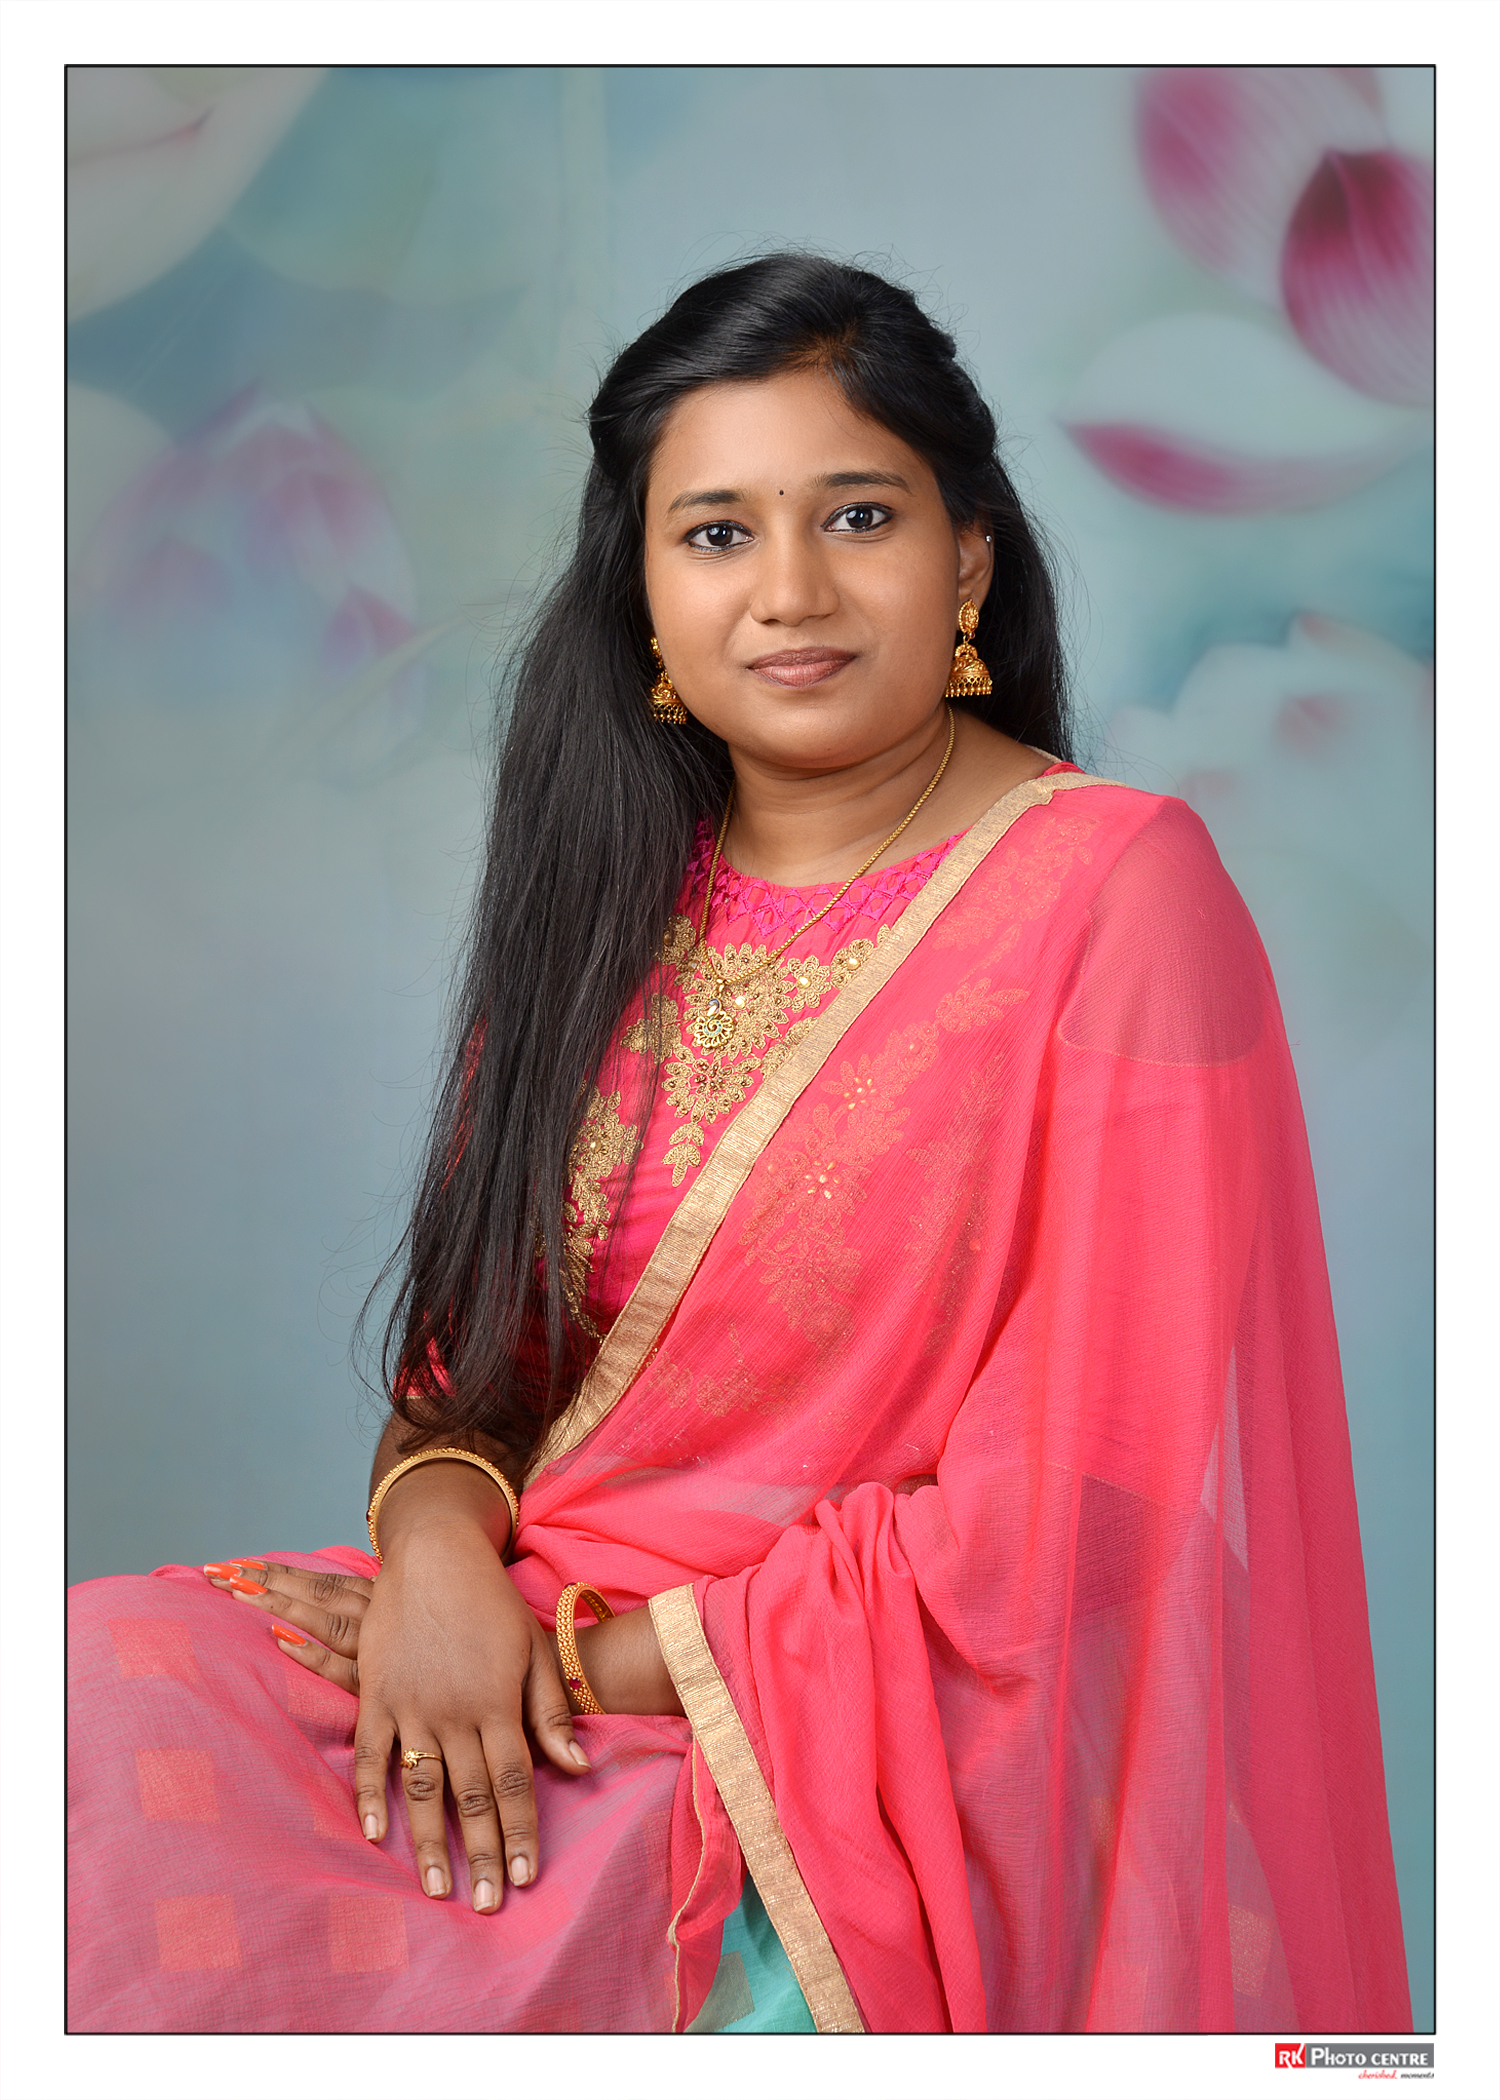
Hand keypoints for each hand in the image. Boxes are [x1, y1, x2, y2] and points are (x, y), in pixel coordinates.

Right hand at [203, 1521, 586, 1912]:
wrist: (433, 1553)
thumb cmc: (490, 1600)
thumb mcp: (533, 1648)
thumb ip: (551, 1710)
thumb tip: (578, 1767)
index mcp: (499, 1703)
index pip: (516, 1781)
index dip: (523, 1831)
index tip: (527, 1877)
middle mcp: (456, 1712)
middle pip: (472, 1796)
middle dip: (483, 1853)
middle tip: (488, 1905)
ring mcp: (412, 1705)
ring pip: (423, 1788)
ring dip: (430, 1842)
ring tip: (437, 1889)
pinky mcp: (377, 1694)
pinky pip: (369, 1754)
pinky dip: (369, 1795)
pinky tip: (375, 1835)